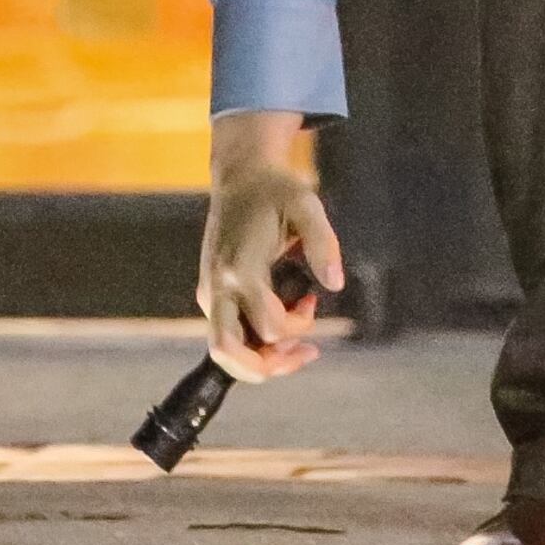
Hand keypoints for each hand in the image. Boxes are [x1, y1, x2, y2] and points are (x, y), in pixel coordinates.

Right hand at [199, 110, 344, 381]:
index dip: (299, 324)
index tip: (313, 298)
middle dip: (266, 367)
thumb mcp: (307, 205)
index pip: (269, 327)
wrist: (240, 176)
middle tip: (303, 353)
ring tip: (298, 349)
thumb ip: (324, 243)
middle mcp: (217, 287)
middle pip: (226, 353)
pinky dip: (253, 346)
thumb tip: (335, 284)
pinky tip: (280, 331)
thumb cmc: (275, 190)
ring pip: (224, 352)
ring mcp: (210, 293)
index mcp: (239, 269)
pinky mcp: (211, 294)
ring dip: (261, 362)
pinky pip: (228, 335)